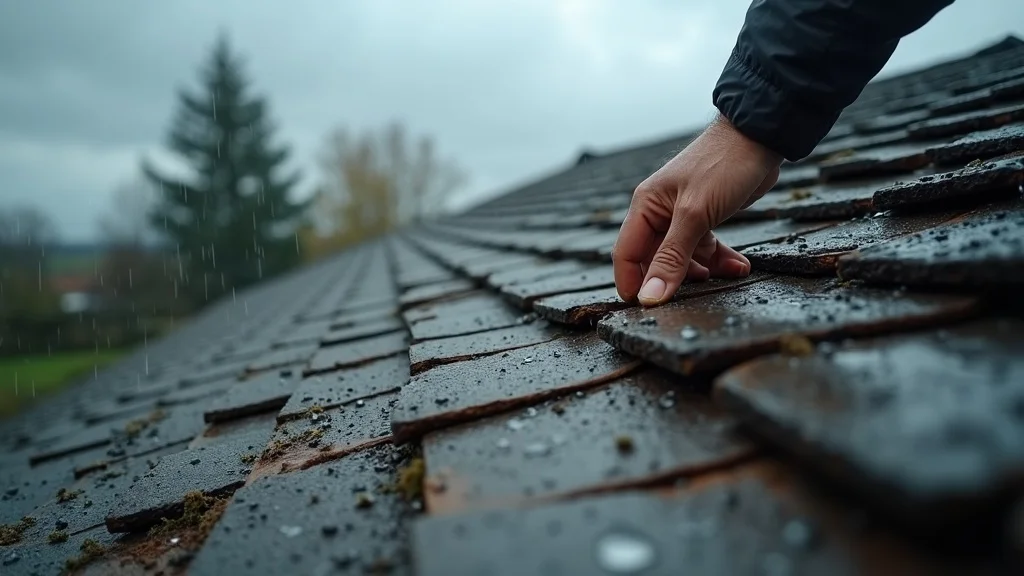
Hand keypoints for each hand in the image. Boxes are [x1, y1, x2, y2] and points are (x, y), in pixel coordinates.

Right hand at [612, 114, 782, 306]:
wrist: (761, 135)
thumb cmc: (723, 165)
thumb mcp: (694, 216)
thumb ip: (672, 258)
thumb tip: (649, 297)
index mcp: (645, 207)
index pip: (625, 255)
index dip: (633, 284)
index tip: (647, 310)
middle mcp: (659, 212)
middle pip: (654, 259)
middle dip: (672, 279)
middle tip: (691, 299)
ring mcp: (683, 215)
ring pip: (683, 256)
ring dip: (702, 271)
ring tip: (722, 277)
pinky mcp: (706, 216)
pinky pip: (705, 247)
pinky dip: (720, 259)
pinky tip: (738, 267)